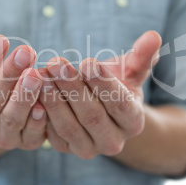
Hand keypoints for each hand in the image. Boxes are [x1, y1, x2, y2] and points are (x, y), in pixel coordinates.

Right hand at [0, 21, 46, 150]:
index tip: (0, 39)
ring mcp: (1, 139)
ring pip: (11, 118)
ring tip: (36, 74)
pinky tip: (44, 105)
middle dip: (8, 75)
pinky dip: (36, 121)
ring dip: (23, 96)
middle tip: (25, 51)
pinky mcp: (24, 144)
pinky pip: (30, 135)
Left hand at [39, 31, 161, 158]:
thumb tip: (153, 35)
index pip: (120, 104)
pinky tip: (32, 92)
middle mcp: (113, 142)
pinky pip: (52, 133)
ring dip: (54, 99)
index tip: (88, 62)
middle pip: (92, 115)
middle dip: (72, 88)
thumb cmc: (115, 84)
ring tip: (41, 74)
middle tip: (56, 63)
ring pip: (69, 125)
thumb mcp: (130, 71)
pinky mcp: (66, 148)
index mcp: (133, 122)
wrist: (99, 108)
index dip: (104, 84)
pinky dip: (41, 113)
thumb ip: (141, 56)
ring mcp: (88, 148)